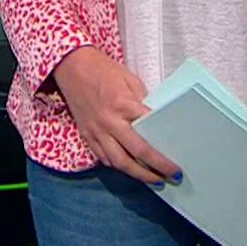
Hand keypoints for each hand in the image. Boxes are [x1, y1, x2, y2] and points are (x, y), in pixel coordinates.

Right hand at [50, 47, 181, 187]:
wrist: (71, 65)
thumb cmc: (102, 69)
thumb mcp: (130, 80)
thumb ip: (142, 102)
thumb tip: (155, 120)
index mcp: (122, 105)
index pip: (149, 131)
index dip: (163, 147)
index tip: (176, 159)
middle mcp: (109, 121)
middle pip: (136, 153)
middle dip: (156, 168)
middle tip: (172, 176)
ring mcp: (96, 130)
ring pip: (118, 161)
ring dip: (138, 174)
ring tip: (153, 180)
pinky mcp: (86, 134)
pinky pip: (103, 157)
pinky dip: (118, 166)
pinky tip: (130, 169)